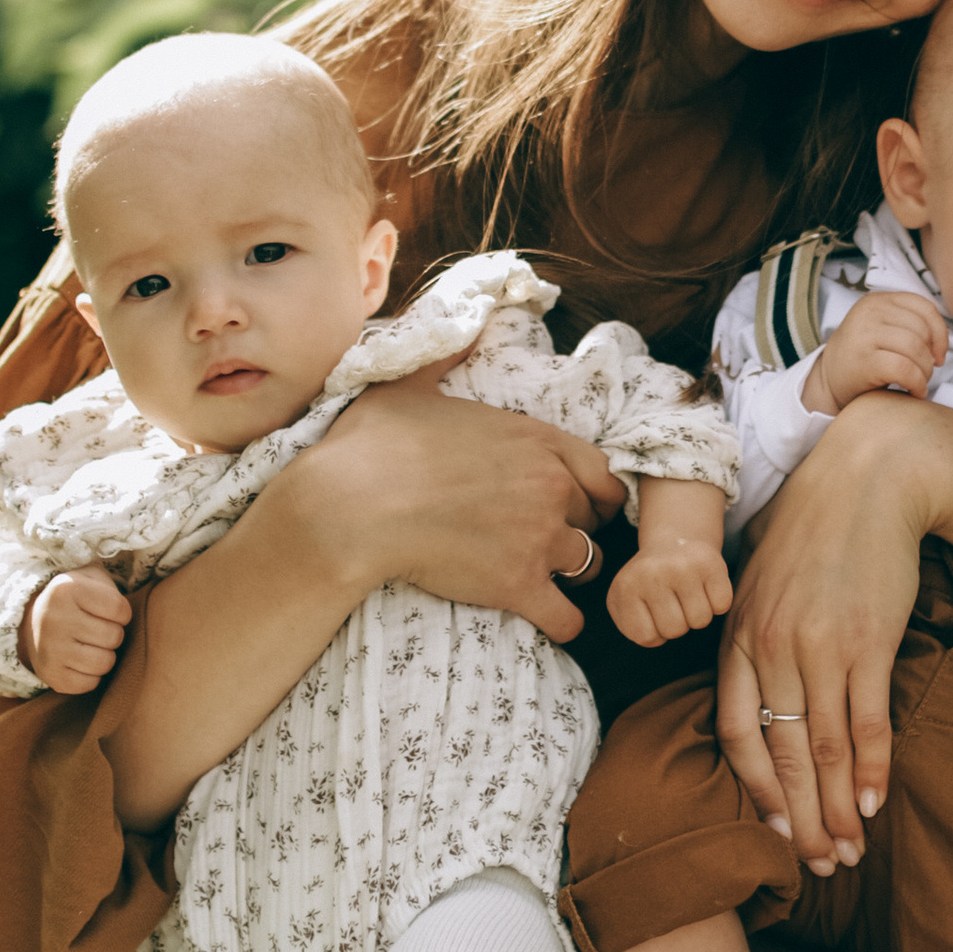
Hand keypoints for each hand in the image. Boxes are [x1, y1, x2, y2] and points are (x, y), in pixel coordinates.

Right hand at [23, 567, 131, 693]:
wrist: (33, 622)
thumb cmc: (76, 599)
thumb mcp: (91, 579)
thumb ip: (115, 588)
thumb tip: (144, 613)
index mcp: (67, 590)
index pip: (120, 609)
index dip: (122, 613)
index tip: (111, 611)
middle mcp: (54, 619)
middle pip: (114, 637)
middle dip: (114, 634)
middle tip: (100, 629)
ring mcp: (50, 650)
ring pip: (104, 663)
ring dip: (106, 655)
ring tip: (93, 645)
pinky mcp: (50, 675)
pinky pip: (90, 684)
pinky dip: (93, 675)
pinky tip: (82, 661)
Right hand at [303, 374, 624, 644]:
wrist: (350, 507)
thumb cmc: (374, 445)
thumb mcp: (412, 385)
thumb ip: (448, 356)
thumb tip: (464, 330)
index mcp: (534, 438)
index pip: (602, 471)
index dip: (592, 490)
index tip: (574, 501)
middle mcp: (549, 486)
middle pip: (597, 518)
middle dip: (578, 528)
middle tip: (549, 539)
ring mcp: (538, 537)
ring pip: (587, 563)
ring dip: (569, 572)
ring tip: (542, 575)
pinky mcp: (518, 585)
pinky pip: (568, 617)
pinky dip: (562, 621)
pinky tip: (546, 617)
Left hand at [608, 541, 734, 646]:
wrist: (674, 541)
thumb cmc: (650, 581)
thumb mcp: (628, 601)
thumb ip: (633, 627)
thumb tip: (652, 637)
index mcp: (626, 586)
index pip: (646, 637)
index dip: (655, 632)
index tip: (653, 612)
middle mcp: (652, 572)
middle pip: (674, 630)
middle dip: (677, 623)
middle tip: (674, 601)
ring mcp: (682, 566)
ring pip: (700, 620)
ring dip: (697, 614)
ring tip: (688, 594)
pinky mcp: (710, 563)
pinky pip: (722, 605)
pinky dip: (717, 602)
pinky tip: (704, 586)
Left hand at [716, 397, 941, 873]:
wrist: (869, 479)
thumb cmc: (814, 529)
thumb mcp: (760, 579)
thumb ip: (753, 636)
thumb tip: (757, 691)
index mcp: (739, 634)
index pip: (734, 730)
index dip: (754, 789)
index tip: (774, 830)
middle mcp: (773, 646)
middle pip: (782, 753)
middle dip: (800, 818)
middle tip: (819, 865)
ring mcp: (820, 646)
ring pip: (823, 748)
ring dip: (837, 809)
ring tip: (849, 851)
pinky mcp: (869, 642)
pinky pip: (866, 721)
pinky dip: (870, 769)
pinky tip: (874, 802)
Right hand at [809, 289, 949, 412]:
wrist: (827, 380)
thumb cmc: (863, 356)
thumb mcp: (881, 327)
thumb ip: (907, 323)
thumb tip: (942, 340)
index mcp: (877, 300)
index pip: (924, 306)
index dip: (940, 332)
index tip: (938, 354)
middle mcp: (869, 312)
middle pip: (921, 330)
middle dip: (930, 356)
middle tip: (924, 372)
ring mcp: (864, 335)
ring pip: (915, 348)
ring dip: (925, 371)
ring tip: (919, 382)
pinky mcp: (864, 361)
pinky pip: (905, 369)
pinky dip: (917, 383)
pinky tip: (914, 391)